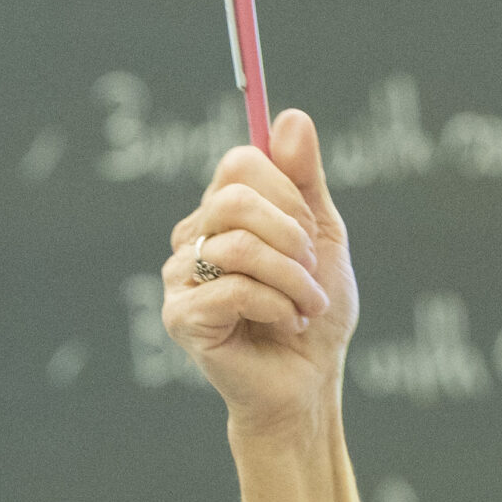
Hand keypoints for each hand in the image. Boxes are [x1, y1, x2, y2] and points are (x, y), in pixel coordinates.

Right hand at [161, 109, 357, 435]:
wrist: (308, 384)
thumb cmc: (313, 313)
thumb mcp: (322, 236)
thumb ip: (304, 179)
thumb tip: (290, 117)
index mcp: (221, 213)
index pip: (240, 163)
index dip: (287, 193)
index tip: (311, 235)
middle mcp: (192, 238)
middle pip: (236, 198)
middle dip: (292, 237)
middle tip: (311, 273)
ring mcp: (179, 277)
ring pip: (240, 246)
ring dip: (293, 279)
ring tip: (307, 306)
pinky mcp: (181, 317)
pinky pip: (234, 288)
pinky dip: (277, 306)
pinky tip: (285, 324)